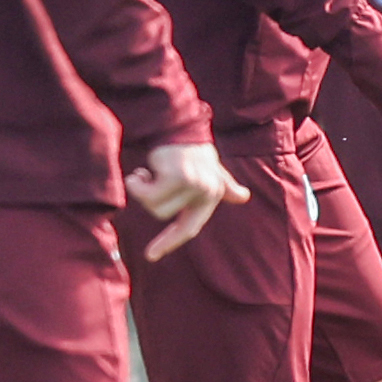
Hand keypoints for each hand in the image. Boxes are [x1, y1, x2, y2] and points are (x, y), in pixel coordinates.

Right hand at [128, 140, 249, 262]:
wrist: (179, 125)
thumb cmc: (191, 149)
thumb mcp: (211, 169)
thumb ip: (226, 185)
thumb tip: (244, 196)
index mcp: (213, 194)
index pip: (188, 228)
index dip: (169, 242)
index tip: (150, 256)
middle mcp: (207, 192)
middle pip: (162, 215)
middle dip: (149, 198)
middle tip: (148, 178)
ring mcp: (193, 185)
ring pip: (154, 206)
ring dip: (143, 188)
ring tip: (151, 169)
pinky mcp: (178, 177)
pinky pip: (146, 194)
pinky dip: (138, 183)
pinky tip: (144, 169)